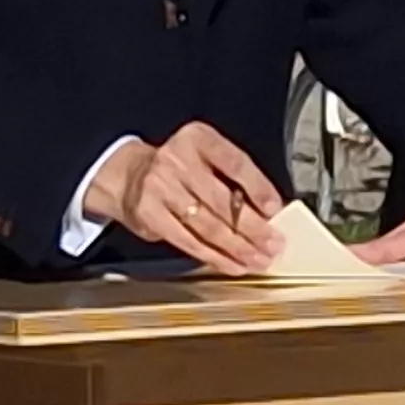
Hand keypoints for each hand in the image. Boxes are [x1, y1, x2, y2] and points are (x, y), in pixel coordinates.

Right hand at [85, 123, 281, 273]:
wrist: (128, 176)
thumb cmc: (178, 169)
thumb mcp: (205, 157)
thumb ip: (233, 177)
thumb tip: (269, 212)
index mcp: (198, 140)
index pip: (235, 163)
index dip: (258, 188)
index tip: (276, 209)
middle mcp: (177, 161)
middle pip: (223, 201)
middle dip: (253, 228)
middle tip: (274, 244)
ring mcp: (161, 188)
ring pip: (208, 225)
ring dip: (238, 248)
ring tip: (258, 259)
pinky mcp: (151, 215)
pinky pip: (189, 241)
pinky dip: (215, 257)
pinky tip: (233, 264)